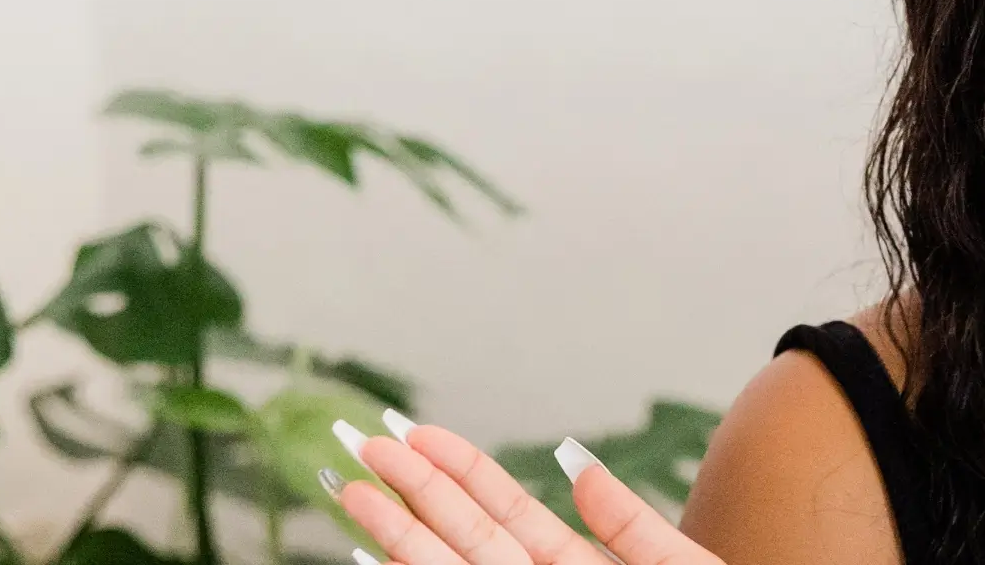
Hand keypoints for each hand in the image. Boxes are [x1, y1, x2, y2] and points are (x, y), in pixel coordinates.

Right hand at [323, 409, 726, 564]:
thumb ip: (631, 525)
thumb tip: (577, 467)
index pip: (506, 509)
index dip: (462, 469)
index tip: (419, 431)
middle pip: (464, 533)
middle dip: (414, 490)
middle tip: (364, 442)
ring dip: (399, 535)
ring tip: (354, 492)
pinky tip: (381, 558)